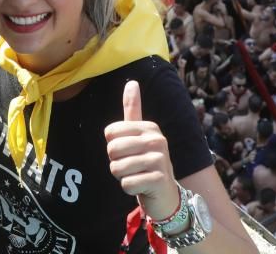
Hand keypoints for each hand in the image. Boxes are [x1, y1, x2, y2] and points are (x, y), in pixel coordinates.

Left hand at [104, 81, 179, 221]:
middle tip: (132, 166)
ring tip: (137, 176)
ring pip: (117, 168)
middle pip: (112, 149)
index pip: (110, 133)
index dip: (113, 146)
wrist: (166, 194)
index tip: (129, 152)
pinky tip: (142, 187)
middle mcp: (157, 140)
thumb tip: (131, 82)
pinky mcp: (158, 180)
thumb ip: (133, 109)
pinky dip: (129, 188)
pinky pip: (126, 184)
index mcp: (149, 127)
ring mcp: (160, 160)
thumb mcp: (140, 134)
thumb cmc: (147, 162)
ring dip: (122, 176)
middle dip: (116, 163)